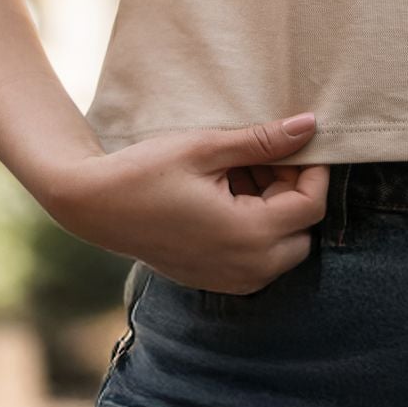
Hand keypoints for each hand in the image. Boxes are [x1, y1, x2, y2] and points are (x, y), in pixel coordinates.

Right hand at [46, 114, 328, 294]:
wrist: (94, 205)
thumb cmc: (148, 171)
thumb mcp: (208, 147)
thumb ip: (264, 141)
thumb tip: (310, 126)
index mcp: (248, 236)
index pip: (311, 206)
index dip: (312, 169)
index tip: (296, 141)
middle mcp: (245, 269)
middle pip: (303, 230)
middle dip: (293, 191)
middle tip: (264, 157)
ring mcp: (228, 280)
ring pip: (283, 247)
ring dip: (274, 209)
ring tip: (240, 170)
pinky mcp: (214, 279)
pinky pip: (258, 259)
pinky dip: (255, 226)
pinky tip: (228, 193)